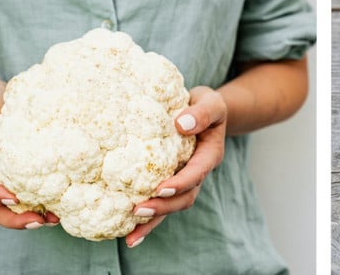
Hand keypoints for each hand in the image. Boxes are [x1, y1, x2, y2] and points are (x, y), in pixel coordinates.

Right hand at [0, 78, 58, 228]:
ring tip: (55, 218)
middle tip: (41, 220)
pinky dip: (44, 205)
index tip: (14, 197)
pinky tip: (62, 205)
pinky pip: (32, 197)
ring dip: (33, 217)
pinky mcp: (25, 178)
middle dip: (17, 219)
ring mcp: (6, 180)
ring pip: (14, 209)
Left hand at [126, 86, 226, 246]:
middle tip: (138, 211)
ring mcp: (184, 180)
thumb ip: (202, 113)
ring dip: (153, 221)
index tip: (161, 189)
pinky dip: (147, 220)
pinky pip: (160, 203)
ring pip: (172, 206)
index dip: (180, 183)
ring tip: (131, 236)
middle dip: (163, 208)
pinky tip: (127, 233)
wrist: (203, 112)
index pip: (197, 173)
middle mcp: (197, 173)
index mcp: (209, 155)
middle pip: (184, 198)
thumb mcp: (211, 102)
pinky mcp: (170, 182)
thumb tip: (181, 124)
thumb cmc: (205, 106)